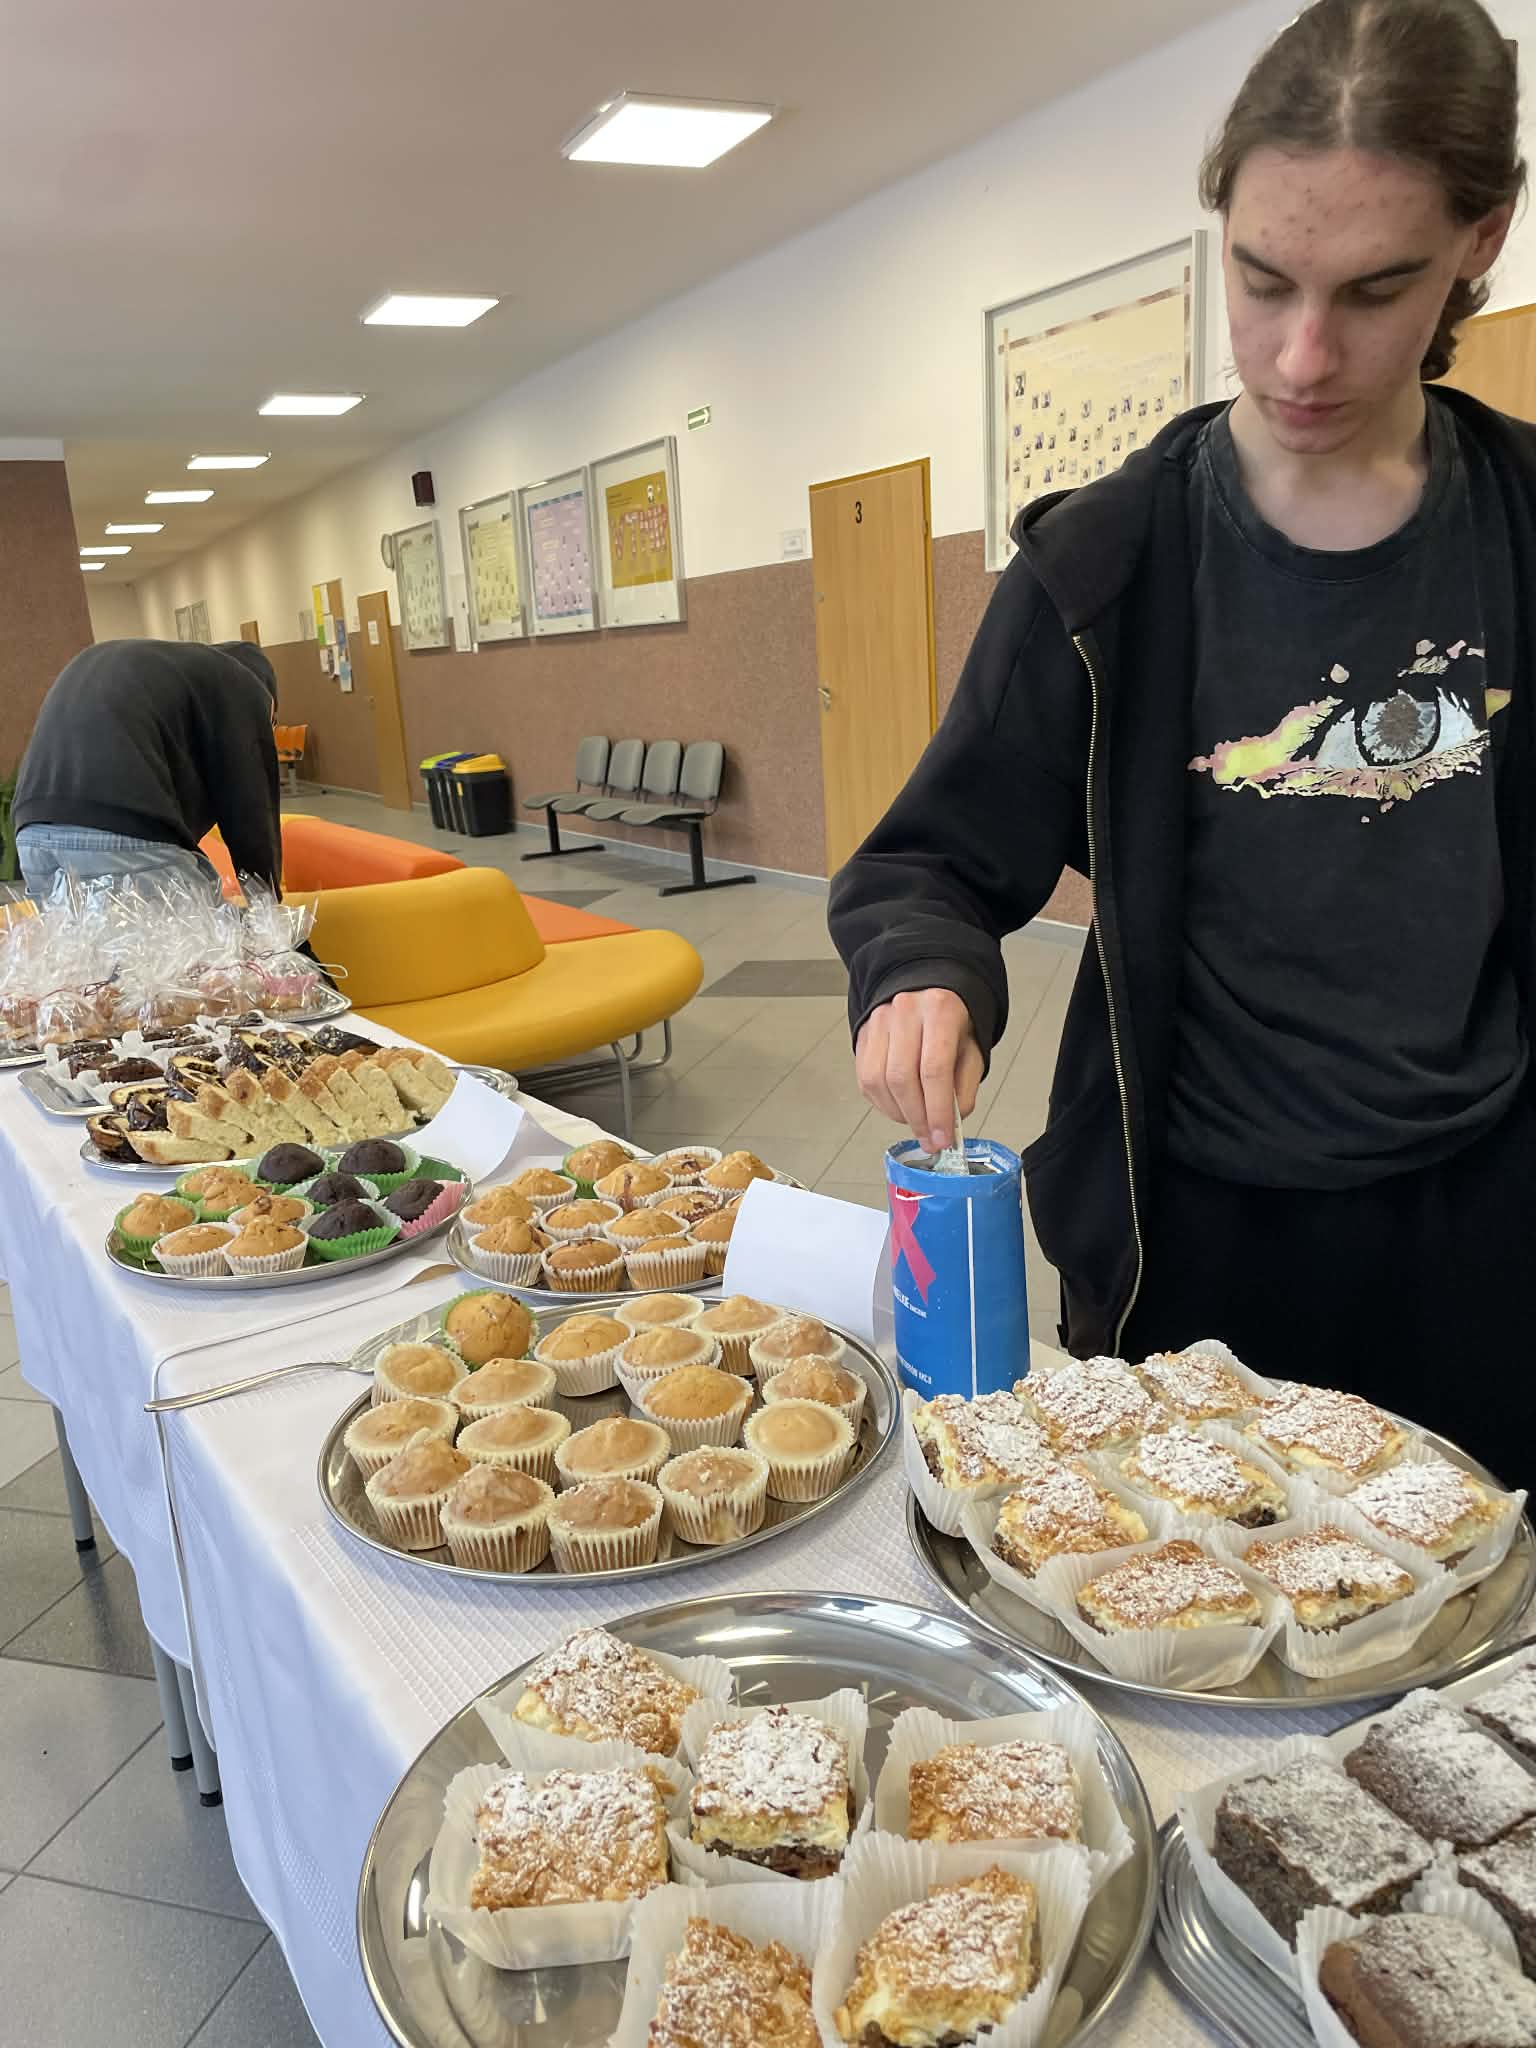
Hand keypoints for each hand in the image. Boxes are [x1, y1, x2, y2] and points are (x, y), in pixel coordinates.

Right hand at [855, 988, 983, 1153]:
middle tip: (930, 1139)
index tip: (943, 1138)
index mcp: (940, 1011)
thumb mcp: (972, 1052)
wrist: (928, 993)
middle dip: (917, 1118)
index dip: (937, 1110)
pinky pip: (866, 1080)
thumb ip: (963, 1089)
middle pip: (902, 1077)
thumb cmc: (952, 1024)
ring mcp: (879, 1021)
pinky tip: (900, 1107)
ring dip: (899, 1114)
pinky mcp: (864, 1035)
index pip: (934, 1068)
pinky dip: (883, 1103)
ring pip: (879, 1081)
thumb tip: (949, 1125)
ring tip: (917, 1122)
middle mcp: (906, 1012)